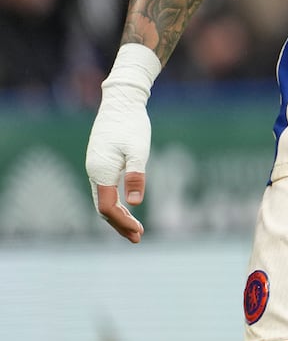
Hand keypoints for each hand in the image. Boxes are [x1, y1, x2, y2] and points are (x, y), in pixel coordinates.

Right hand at [86, 57, 156, 243]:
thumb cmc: (132, 124)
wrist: (121, 102)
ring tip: (135, 228)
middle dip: (120, 225)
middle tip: (138, 238)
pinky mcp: (101, 163)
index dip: (122, 222)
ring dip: (117, 216)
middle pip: (103, 208)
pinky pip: (105, 190)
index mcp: (101, 172)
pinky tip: (127, 207)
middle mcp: (94, 172)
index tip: (139, 232)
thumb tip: (135, 202)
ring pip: (103, 200)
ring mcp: (95, 168)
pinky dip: (115, 202)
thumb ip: (136, 175)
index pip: (108, 208)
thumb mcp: (139, 150)